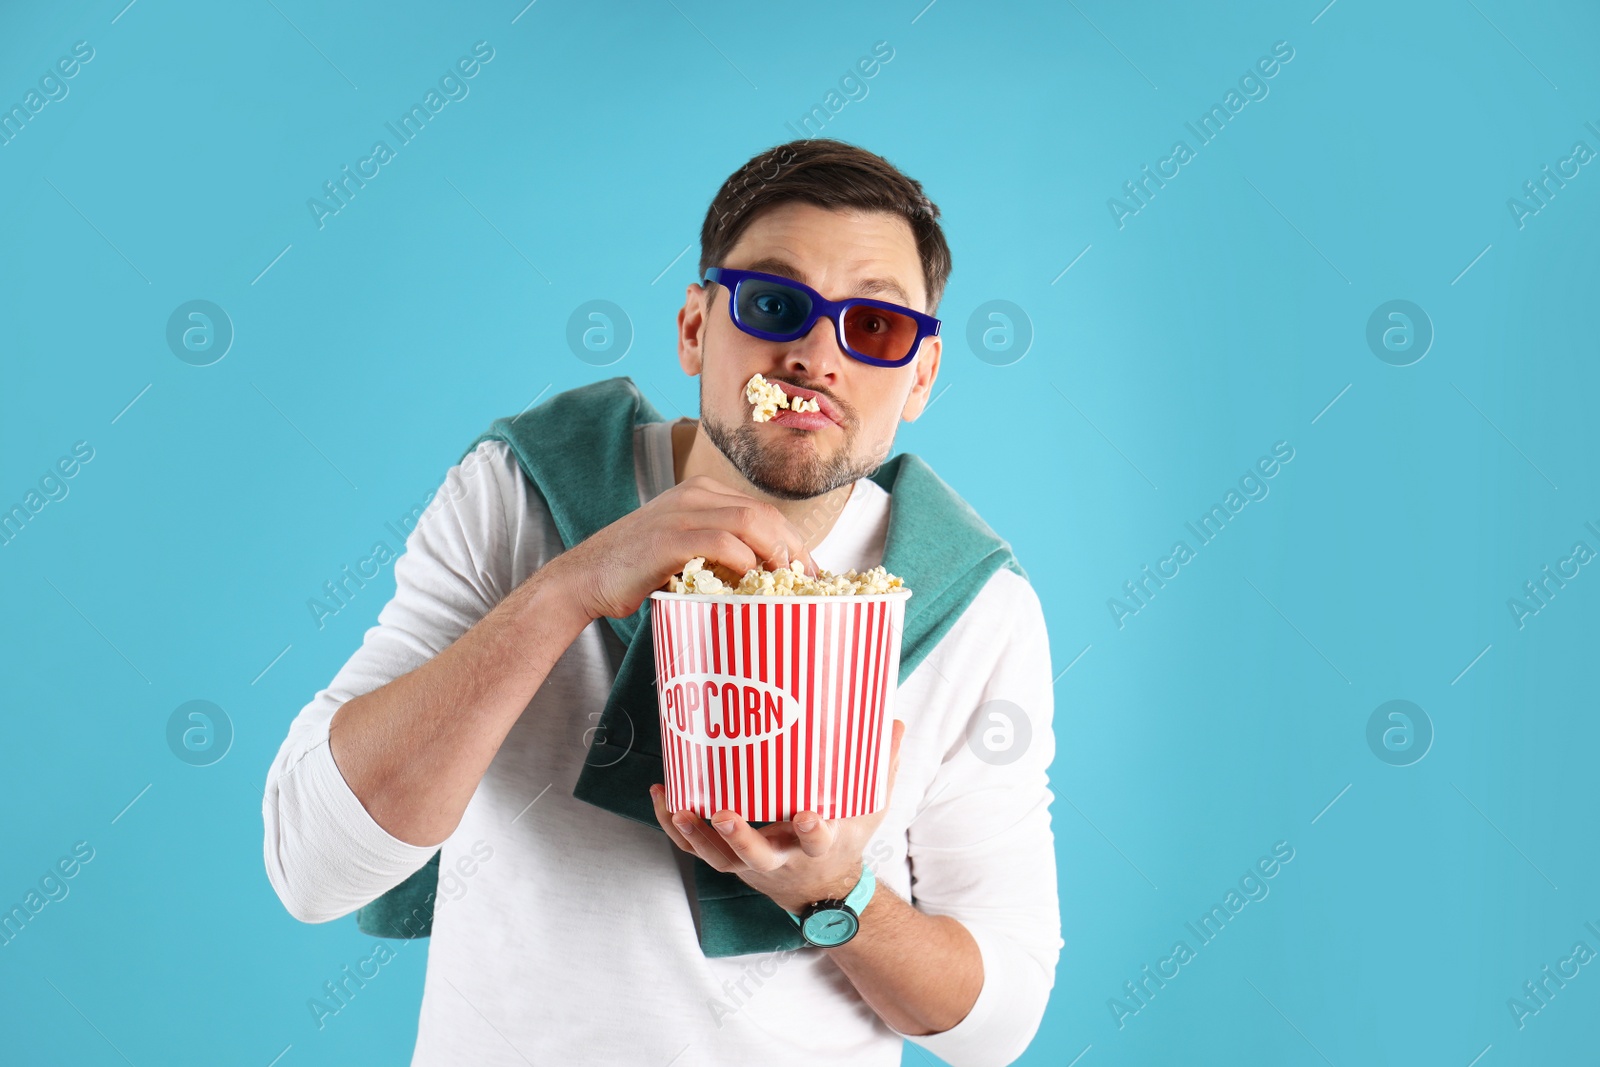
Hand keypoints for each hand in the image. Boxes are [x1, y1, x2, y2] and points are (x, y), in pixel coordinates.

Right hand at [547, 474, 820, 620]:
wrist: (585, 578)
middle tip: (807, 583)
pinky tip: (748, 584)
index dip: (793, 541)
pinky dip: (744, 563)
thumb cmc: (636, 571)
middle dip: (794, 549)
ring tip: (785, 584)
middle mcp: (695, 495)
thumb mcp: (683, 549)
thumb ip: (718, 550)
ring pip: (751, 522)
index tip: (809, 572)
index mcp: (701, 493)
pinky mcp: (669, 538)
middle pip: (764, 513)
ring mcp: (681, 513)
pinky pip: (723, 543)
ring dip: (776, 555)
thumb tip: (764, 576)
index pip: (763, 510)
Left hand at [649, 719, 904, 914]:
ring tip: (679, 806)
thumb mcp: (870, 808)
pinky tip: (664, 797)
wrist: (821, 889)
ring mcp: (750, 864)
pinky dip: (676, 828)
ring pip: (717, 858)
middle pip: (756, 856)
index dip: (812, 832)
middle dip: (739, 838)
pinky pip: (696, 849)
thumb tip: (896, 720)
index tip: (808, 815)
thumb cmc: (844, 838)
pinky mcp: (728, 860)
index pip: (818, 841)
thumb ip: (883, 766)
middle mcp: (781, 859)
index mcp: (819, 846)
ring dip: (696, 834)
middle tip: (723, 815)